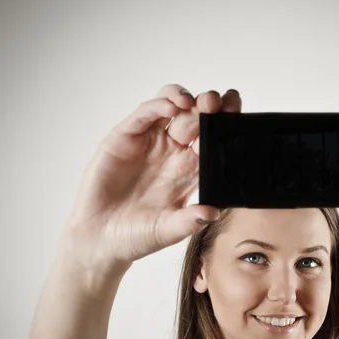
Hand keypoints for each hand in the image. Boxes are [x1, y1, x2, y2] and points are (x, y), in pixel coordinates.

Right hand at [62, 85, 241, 268]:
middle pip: (196, 118)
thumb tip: (214, 213)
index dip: (225, 124)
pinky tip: (172, 107)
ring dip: (185, 99)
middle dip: (210, 106)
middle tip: (219, 101)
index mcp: (189, 171)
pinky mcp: (125, 137)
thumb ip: (189, 221)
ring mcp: (149, 142)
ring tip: (196, 102)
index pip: (212, 140)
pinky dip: (158, 105)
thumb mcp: (168, 231)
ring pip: (171, 107)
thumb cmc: (137, 235)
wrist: (100, 240)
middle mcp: (172, 152)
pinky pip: (144, 114)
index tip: (237, 109)